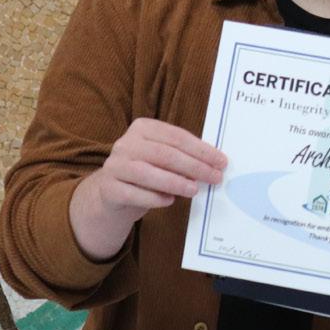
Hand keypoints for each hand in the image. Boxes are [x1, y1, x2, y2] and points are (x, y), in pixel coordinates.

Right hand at [69, 117, 226, 260]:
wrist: (113, 193)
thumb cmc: (148, 172)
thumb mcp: (164, 158)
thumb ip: (183, 156)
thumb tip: (214, 164)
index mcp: (143, 128)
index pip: (177, 136)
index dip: (201, 149)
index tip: (221, 161)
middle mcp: (125, 143)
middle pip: (165, 154)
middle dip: (194, 167)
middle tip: (215, 178)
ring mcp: (114, 165)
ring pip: (148, 173)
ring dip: (176, 183)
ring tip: (195, 190)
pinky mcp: (108, 188)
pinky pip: (134, 194)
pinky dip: (155, 198)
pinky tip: (170, 201)